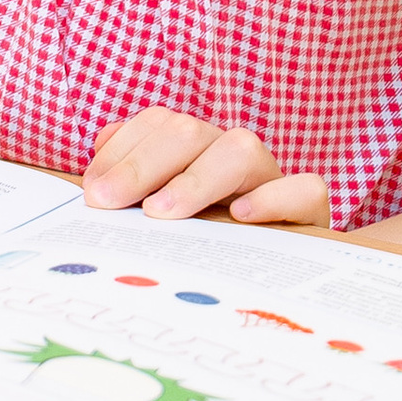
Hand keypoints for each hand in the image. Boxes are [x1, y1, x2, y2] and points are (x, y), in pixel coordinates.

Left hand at [81, 112, 333, 228]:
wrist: (277, 276)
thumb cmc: (207, 242)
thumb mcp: (163, 214)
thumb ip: (132, 182)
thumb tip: (98, 158)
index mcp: (197, 147)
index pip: (158, 124)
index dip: (121, 152)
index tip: (92, 191)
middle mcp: (232, 154)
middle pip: (190, 132)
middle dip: (141, 165)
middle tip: (106, 203)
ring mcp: (272, 178)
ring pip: (241, 150)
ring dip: (195, 178)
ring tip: (160, 212)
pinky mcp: (309, 211)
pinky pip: (304, 189)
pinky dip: (273, 198)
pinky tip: (239, 216)